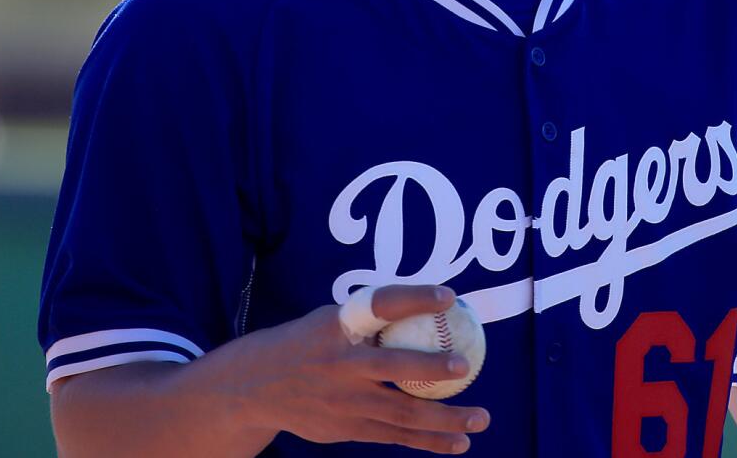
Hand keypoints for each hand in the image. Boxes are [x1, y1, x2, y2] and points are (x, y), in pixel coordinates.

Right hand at [233, 285, 490, 452]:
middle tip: (465, 367)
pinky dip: (429, 440)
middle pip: (394, 368)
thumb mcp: (333, 320)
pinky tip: (458, 441)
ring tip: (480, 419)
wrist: (257, 387)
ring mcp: (344, 402)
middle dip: (431, 368)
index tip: (447, 295)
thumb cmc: (311, 342)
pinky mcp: (346, 430)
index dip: (414, 298)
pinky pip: (395, 436)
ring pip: (401, 414)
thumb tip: (435, 307)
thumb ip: (373, 318)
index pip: (381, 305)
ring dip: (444, 419)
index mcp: (340, 326)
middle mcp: (341, 364)